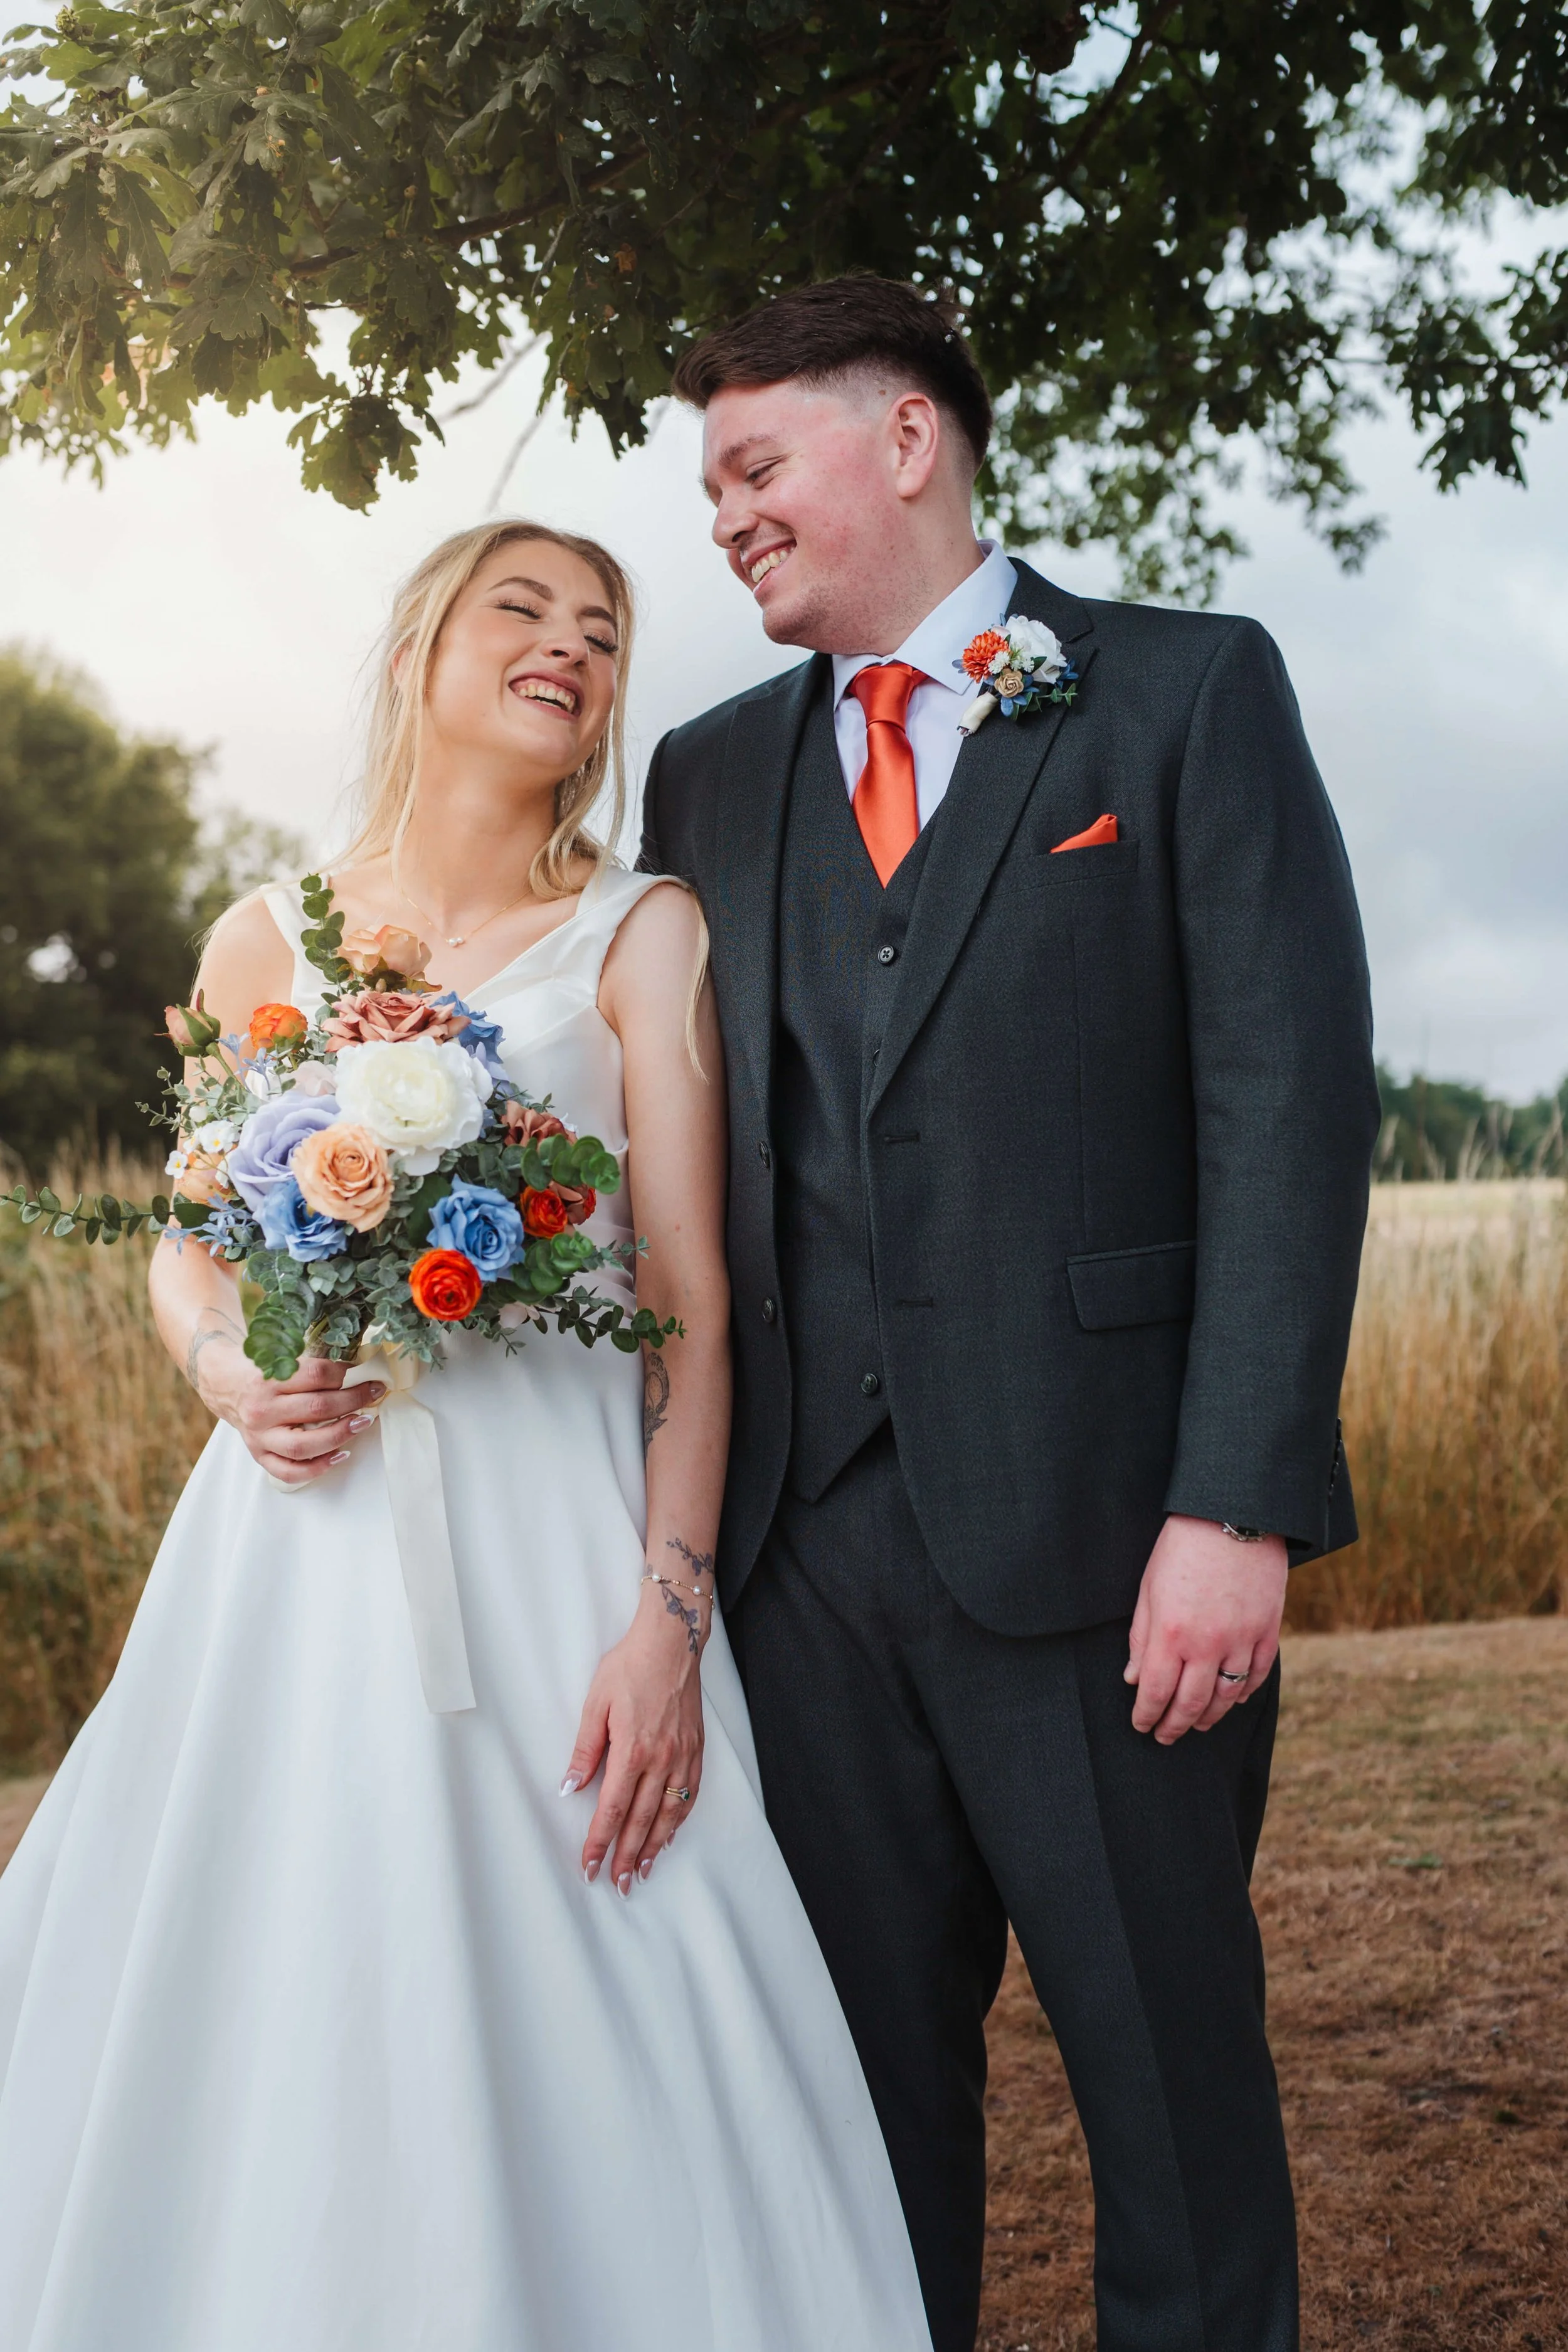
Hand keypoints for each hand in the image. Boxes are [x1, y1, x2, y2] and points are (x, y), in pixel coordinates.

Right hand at [198, 1337, 384, 1485]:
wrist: (225, 1385)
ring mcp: (260, 1437)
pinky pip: (290, 1471)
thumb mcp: (281, 1358)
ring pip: (304, 1445)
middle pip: (317, 1409)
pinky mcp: (259, 1455)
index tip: (366, 1374)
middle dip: (353, 1401)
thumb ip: (312, 1366)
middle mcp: (262, 1410)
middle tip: (374, 1394)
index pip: (316, 1376)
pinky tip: (341, 1454)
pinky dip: (318, 1467)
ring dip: (340, 1435)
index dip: (347, 1374)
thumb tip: (358, 1372)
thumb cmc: (261, 1370)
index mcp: (268, 1379)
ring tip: (363, 1422)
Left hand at [563, 1582, 704, 1895]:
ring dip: (654, 1847)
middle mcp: (662, 1760)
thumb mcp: (595, 1703)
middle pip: (642, 1821)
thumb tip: (569, 1788)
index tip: (589, 1866)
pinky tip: (669, 1835)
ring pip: (669, 1814)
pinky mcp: (696, 1750)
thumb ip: (584, 1750)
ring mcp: (683, 1757)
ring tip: (642, 1872)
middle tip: (616, 1884)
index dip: (599, 1842)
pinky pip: (690, 1795)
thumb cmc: (630, 1667)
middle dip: (626, 1856)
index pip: (613, 1810)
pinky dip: (679, 1821)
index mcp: (632, 1750)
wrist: (671, 1641)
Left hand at [1124, 1514, 1286, 1743]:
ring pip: (1226, 1697)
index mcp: (1172, 1633)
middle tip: (1165, 1737)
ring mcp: (1243, 1640)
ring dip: (1209, 1716)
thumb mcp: (1149, 1589)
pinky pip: (1258, 1675)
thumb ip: (1142, 1638)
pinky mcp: (1268, 1631)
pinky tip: (1232, 1701)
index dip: (1147, 1715)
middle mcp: (1208, 1644)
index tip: (1141, 1726)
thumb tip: (1134, 1678)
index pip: (1156, 1692)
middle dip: (1175, 1726)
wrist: (1233, 1515)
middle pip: (1191, 1703)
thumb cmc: (1181, 1548)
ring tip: (1196, 1724)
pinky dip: (1244, 1694)